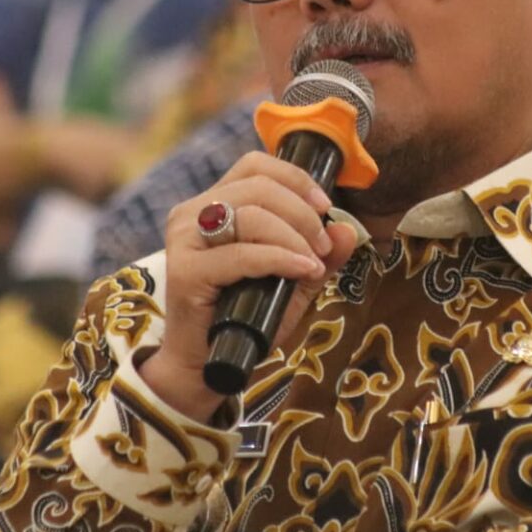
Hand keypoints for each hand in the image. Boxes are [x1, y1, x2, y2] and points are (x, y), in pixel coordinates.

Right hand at [139, 152, 359, 421]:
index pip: (254, 165)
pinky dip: (280, 259)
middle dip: (303, 213)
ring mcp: (184, 240)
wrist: (205, 367)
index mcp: (212, 203)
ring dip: (294, 235)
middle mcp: (192, 213)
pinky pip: (243, 254)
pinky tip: (302, 270)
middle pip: (258, 186)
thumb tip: (347, 230)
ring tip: (313, 262)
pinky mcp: (185, 271)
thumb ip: (318, 254)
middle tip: (323, 245)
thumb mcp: (291, 281)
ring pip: (252, 215)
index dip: (295, 178)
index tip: (325, 207)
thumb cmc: (246, 318)